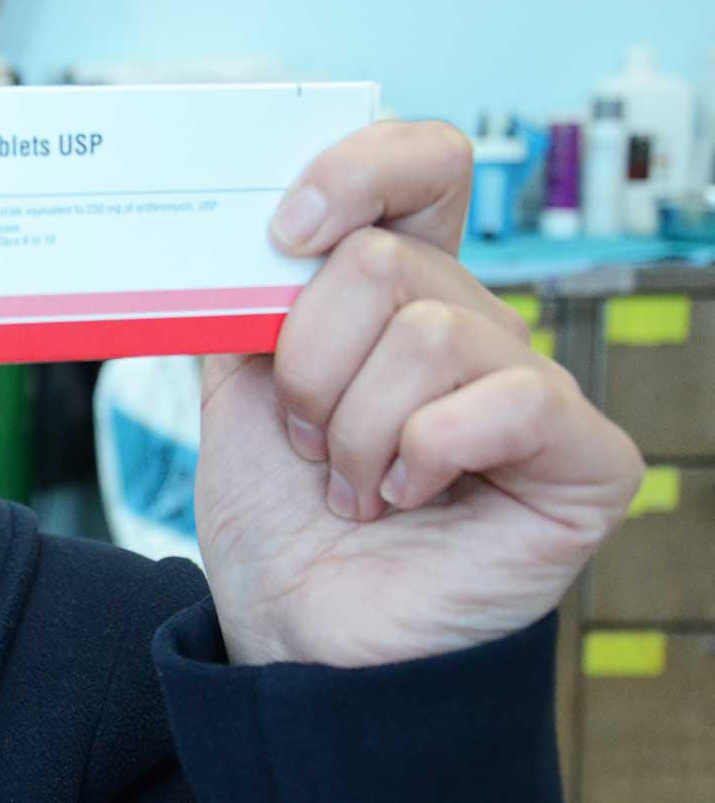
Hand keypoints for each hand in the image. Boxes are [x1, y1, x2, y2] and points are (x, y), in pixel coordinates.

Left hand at [194, 121, 643, 667]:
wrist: (294, 637)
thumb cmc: (276, 522)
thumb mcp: (231, 390)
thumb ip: (235, 298)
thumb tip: (218, 225)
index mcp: (397, 296)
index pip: (423, 165)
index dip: (357, 169)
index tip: (281, 231)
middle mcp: (473, 329)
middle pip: (387, 261)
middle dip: (307, 364)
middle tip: (302, 439)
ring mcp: (533, 392)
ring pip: (429, 332)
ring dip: (353, 427)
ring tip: (348, 486)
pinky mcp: (583, 460)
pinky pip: (508, 399)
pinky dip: (425, 453)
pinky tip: (406, 499)